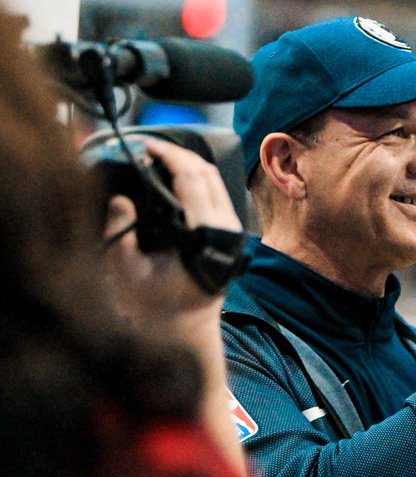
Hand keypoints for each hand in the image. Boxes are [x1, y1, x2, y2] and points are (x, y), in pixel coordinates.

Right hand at [103, 138, 241, 327]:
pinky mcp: (231, 233)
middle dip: (179, 154)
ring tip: (159, 158)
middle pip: (208, 173)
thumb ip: (121, 233)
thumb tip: (120, 197)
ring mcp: (233, 230)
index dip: (169, 156)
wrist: (186, 330)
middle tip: (149, 147)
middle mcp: (226, 228)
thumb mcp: (128, 271)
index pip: (192, 180)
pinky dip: (197, 179)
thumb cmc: (156, 306)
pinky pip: (217, 194)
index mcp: (205, 234)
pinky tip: (174, 177)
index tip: (146, 146)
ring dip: (189, 165)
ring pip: (216, 181)